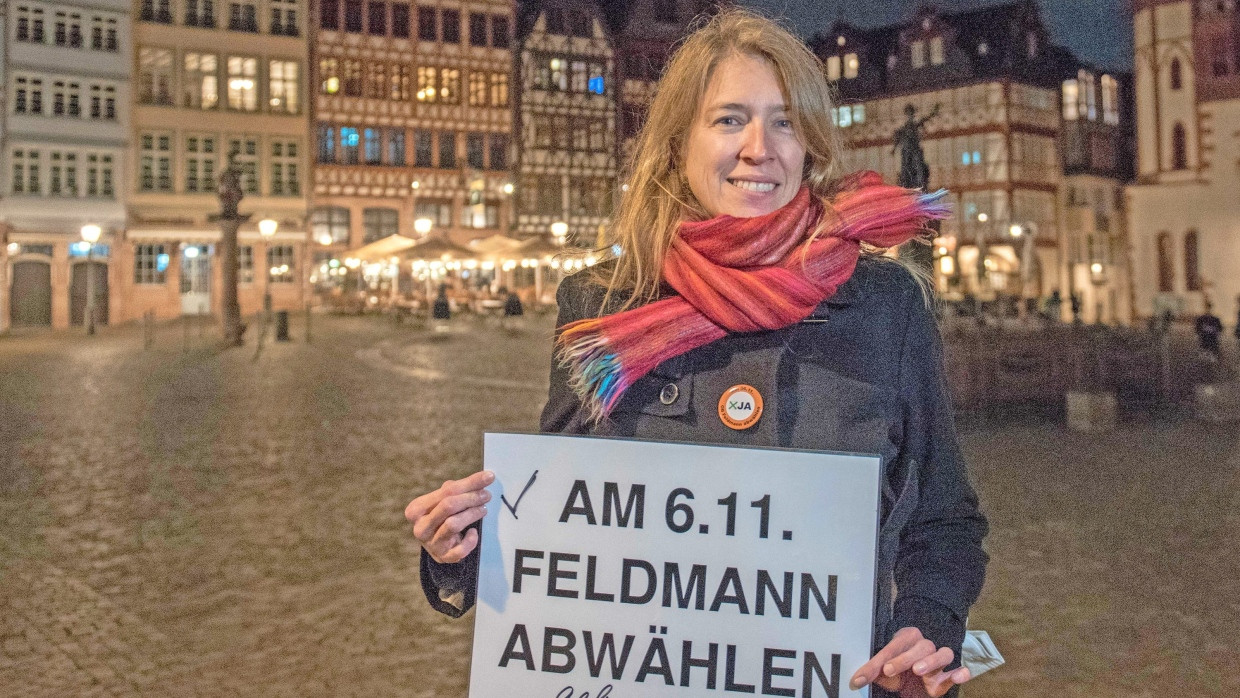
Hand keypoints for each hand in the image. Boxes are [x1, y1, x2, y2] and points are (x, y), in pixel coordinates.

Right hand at [405, 471, 494, 563]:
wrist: (436, 544)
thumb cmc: (441, 517)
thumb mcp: (443, 500)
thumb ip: (458, 489)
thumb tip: (482, 478)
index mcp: (416, 510)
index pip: (446, 491)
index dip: (470, 483)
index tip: (489, 477)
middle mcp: (420, 527)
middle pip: (448, 506)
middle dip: (471, 498)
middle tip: (487, 495)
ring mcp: (431, 544)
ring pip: (453, 524)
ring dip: (472, 514)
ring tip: (483, 509)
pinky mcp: (443, 557)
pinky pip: (460, 550)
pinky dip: (470, 541)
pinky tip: (474, 532)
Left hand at [849, 627, 970, 697]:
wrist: (911, 683)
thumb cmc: (896, 672)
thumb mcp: (882, 672)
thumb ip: (872, 673)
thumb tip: (855, 681)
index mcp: (906, 639)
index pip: (894, 647)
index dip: (884, 659)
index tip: (876, 671)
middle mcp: (925, 646)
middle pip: (920, 647)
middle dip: (904, 659)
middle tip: (890, 670)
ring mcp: (939, 660)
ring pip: (943, 653)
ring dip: (931, 662)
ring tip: (918, 671)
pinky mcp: (948, 676)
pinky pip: (959, 670)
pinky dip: (961, 672)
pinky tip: (959, 674)